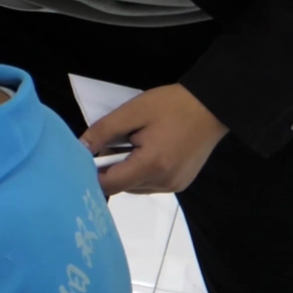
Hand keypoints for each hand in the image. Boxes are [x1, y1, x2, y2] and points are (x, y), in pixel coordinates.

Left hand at [79, 83, 227, 195]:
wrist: (212, 107)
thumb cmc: (171, 106)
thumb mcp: (132, 112)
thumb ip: (103, 132)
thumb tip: (80, 148)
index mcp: (152, 165)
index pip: (110, 185)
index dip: (92, 173)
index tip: (87, 157)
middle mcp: (164, 182)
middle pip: (122, 187)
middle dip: (111, 169)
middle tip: (116, 142)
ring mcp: (175, 186)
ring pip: (135, 187)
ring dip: (127, 171)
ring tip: (135, 144)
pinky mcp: (181, 183)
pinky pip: (150, 184)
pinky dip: (141, 172)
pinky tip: (148, 151)